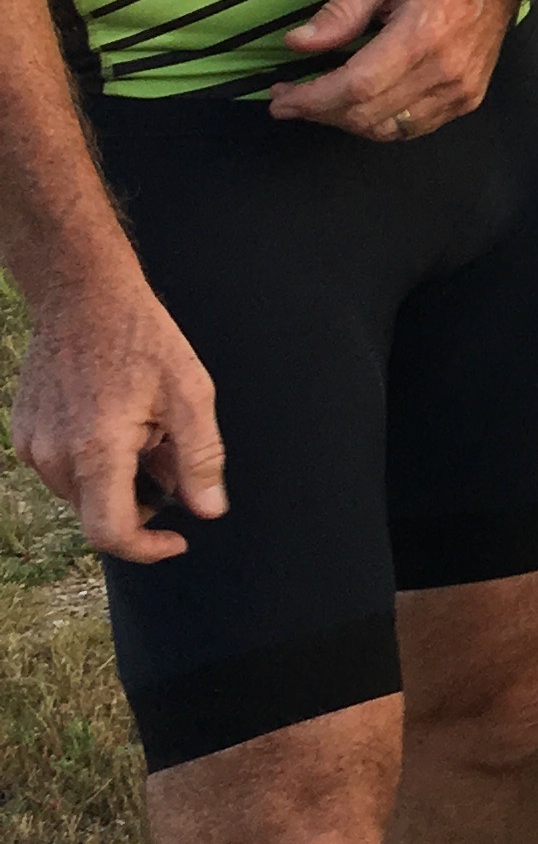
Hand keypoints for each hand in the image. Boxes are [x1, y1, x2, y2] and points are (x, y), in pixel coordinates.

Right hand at [10, 261, 225, 561]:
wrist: (82, 295)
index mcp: (95, 449)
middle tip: (165, 453)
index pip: (110, 532)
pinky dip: (92, 462)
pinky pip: (62, 469)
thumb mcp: (189, 393)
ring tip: (141, 429)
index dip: (147, 548)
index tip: (175, 539)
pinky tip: (114, 421)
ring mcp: (33, 444)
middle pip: (98, 514)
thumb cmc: (139, 337)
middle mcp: (53, 454)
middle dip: (138, 501)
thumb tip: (207, 510)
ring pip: (81, 493)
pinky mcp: (24, 432)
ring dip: (115, 479)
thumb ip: (199, 458)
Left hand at [268, 0, 523, 139]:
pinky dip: (378, 123)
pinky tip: (358, 105)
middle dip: (319, 112)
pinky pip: (412, 128)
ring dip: (346, 121)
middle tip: (289, 100)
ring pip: (388, 129)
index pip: (356, 86)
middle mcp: (445, 72)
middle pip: (368, 114)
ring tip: (318, 103)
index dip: (312, 99)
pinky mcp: (468, 99)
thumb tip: (297, 44)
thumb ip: (340, 12)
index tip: (280, 98)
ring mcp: (461, 90)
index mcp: (421, 35)